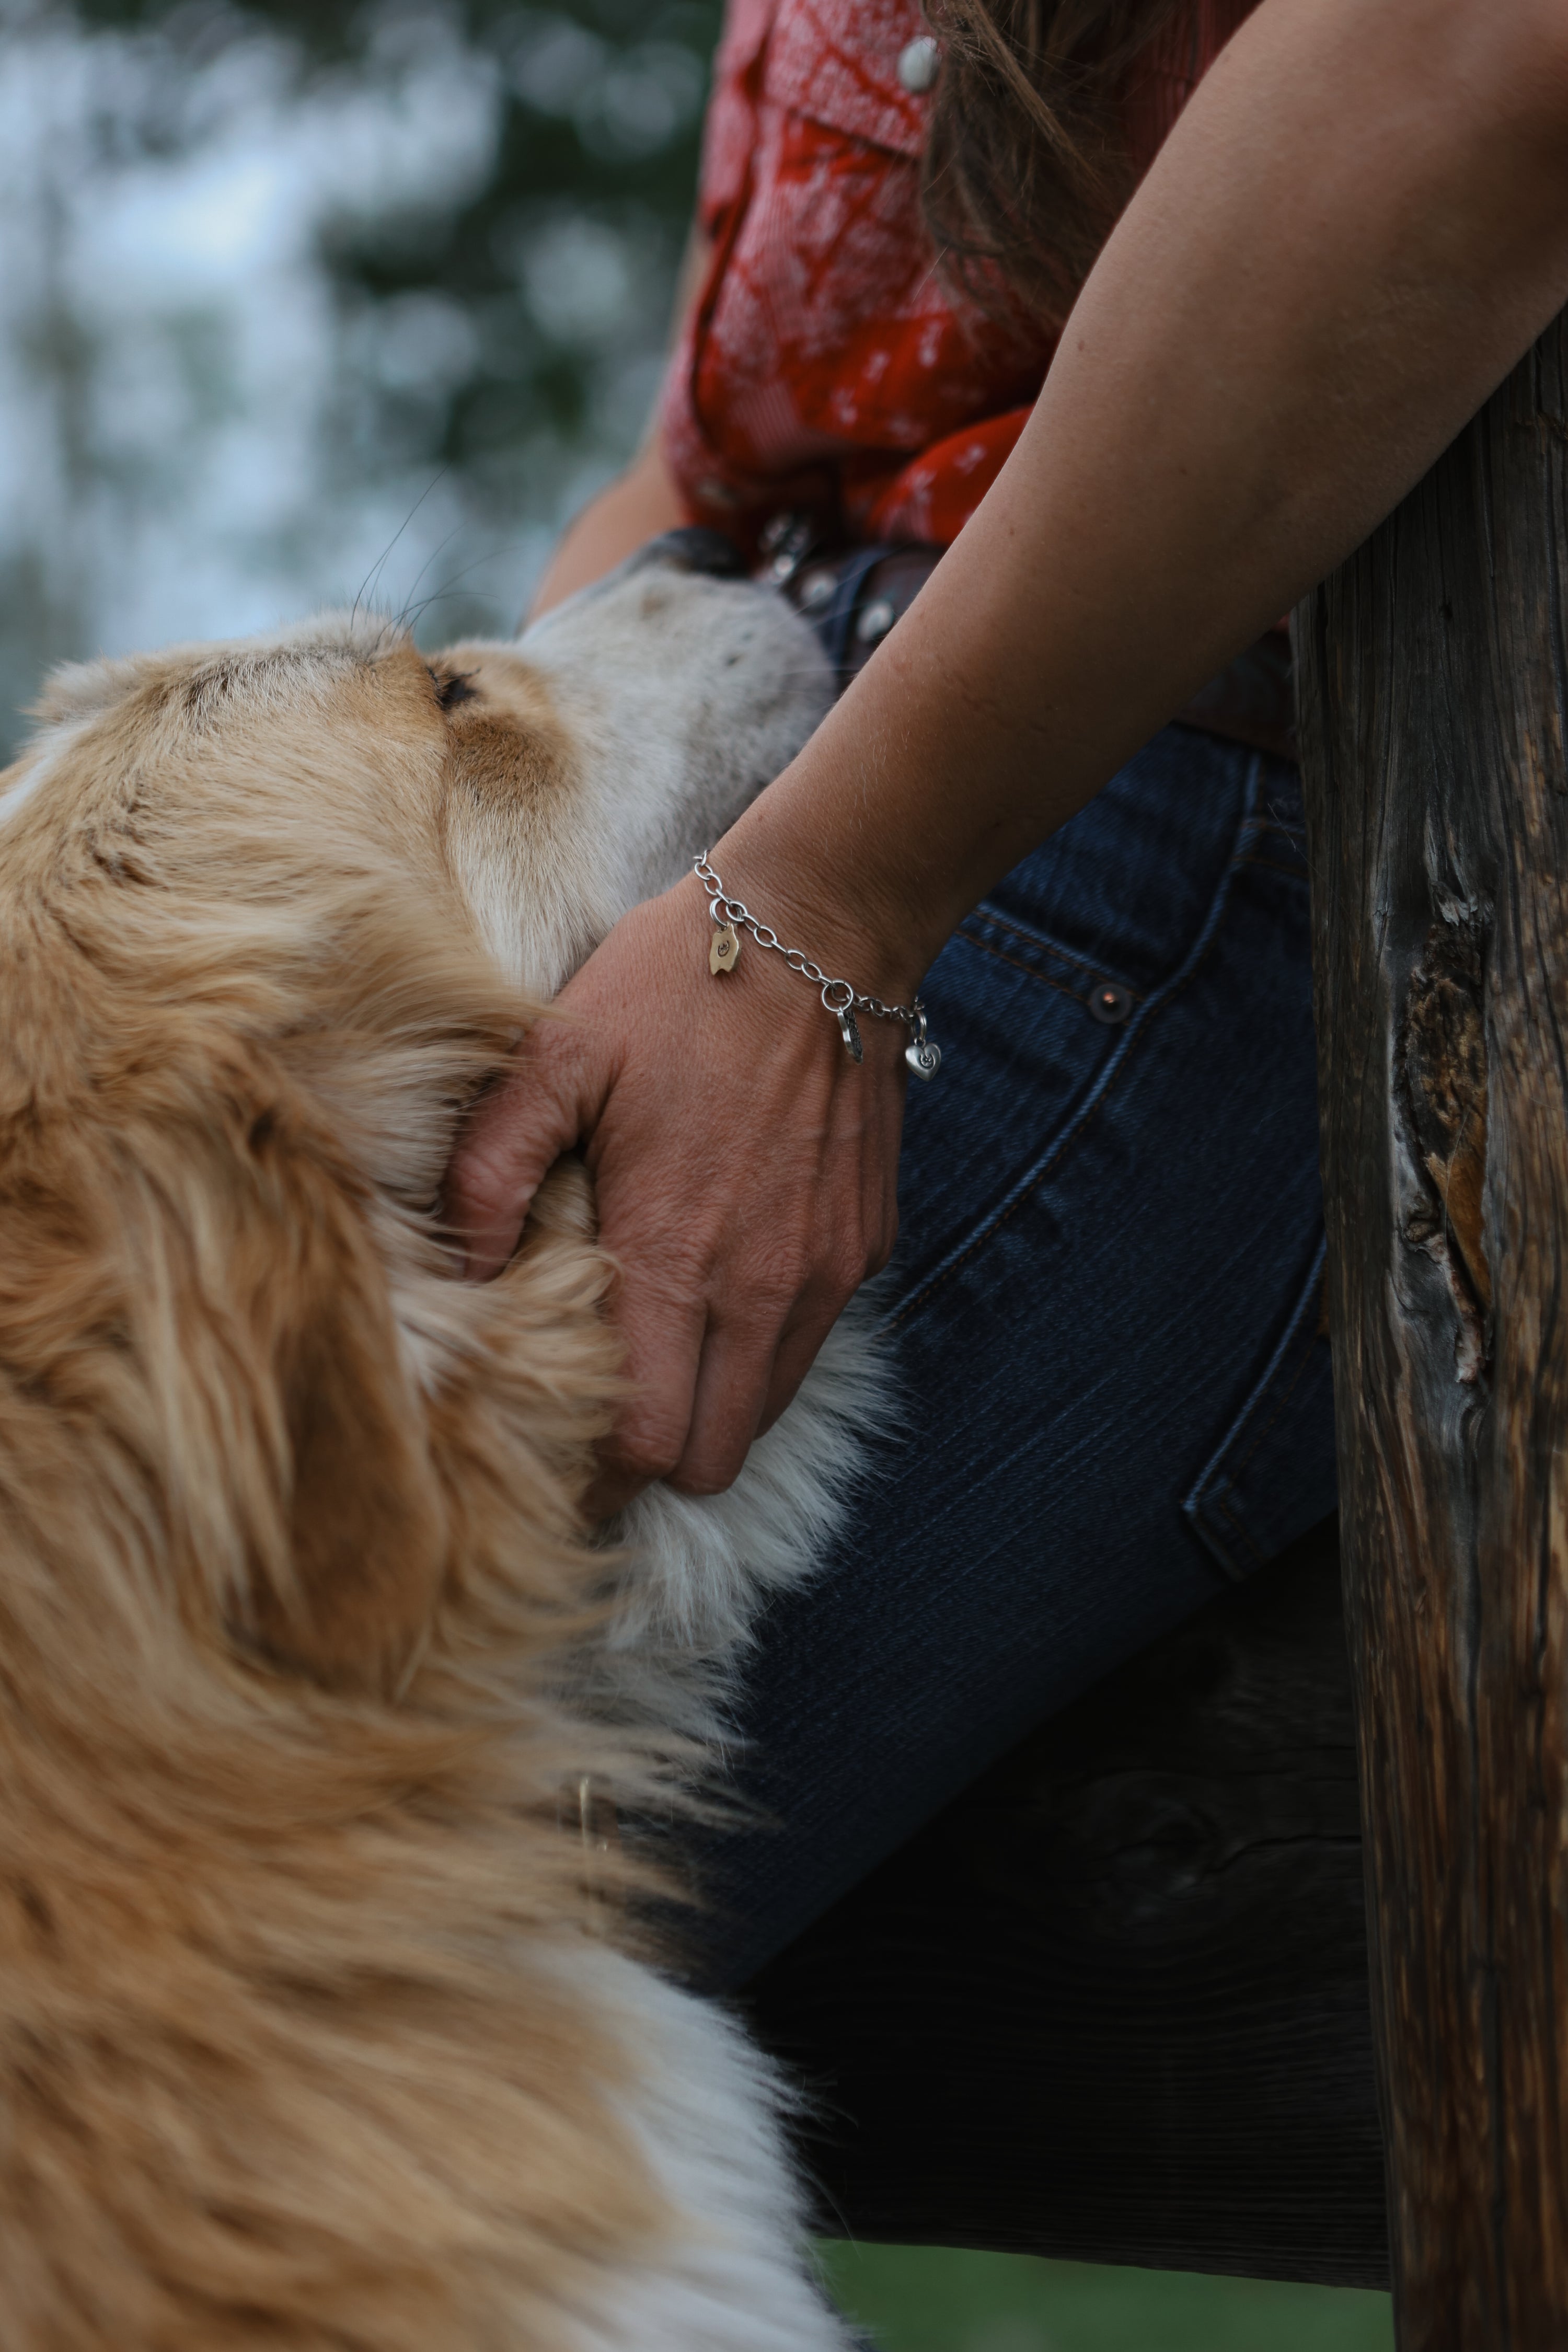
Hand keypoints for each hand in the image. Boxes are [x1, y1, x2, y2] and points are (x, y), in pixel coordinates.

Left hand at [444, 872, 910, 1510]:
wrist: (822, 927)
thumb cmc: (673, 986)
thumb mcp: (553, 1057)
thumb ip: (488, 1172)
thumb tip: (454, 1276)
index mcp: (673, 1252)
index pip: (643, 1445)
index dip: (594, 1472)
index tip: (552, 1451)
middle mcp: (760, 1286)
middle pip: (707, 1459)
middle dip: (648, 1462)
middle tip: (596, 1419)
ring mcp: (823, 1273)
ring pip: (762, 1414)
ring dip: (707, 1410)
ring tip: (653, 1356)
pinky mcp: (864, 1247)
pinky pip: (805, 1345)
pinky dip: (758, 1350)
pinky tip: (717, 1281)